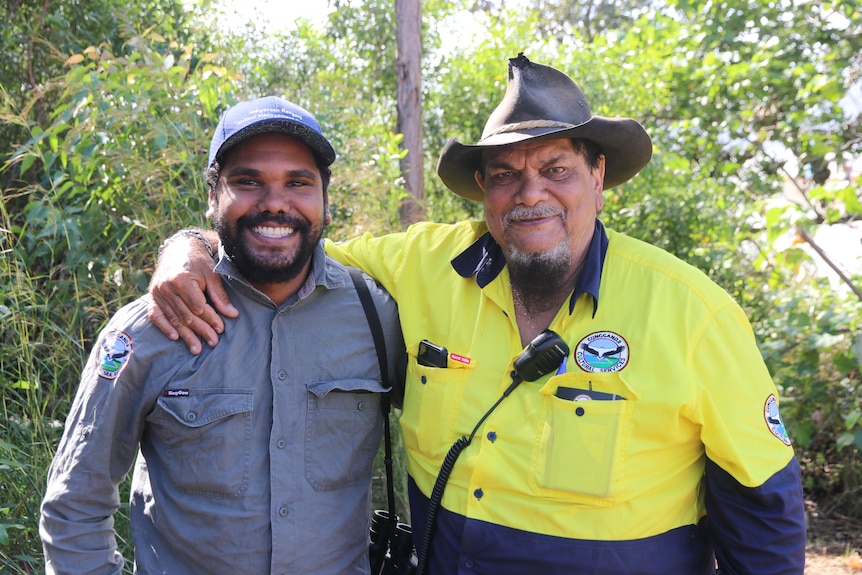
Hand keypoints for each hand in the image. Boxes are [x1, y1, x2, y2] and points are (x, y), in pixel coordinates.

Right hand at [147, 230, 237, 353]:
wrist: (178, 250)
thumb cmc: (198, 263)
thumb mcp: (212, 274)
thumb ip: (220, 295)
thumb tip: (232, 314)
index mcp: (182, 280)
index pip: (198, 307)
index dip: (211, 319)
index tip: (221, 329)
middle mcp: (167, 288)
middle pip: (186, 315)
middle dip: (201, 330)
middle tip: (213, 342)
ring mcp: (157, 293)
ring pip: (173, 318)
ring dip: (186, 335)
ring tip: (197, 348)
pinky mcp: (152, 296)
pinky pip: (155, 315)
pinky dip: (164, 327)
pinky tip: (175, 337)